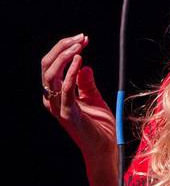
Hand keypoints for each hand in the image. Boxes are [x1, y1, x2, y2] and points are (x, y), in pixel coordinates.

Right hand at [41, 34, 115, 163]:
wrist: (105, 148)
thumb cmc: (99, 126)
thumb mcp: (94, 98)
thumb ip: (86, 83)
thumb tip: (84, 65)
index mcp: (57, 94)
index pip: (52, 66)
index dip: (65, 49)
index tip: (83, 39)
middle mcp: (53, 100)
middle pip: (47, 66)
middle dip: (62, 48)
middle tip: (81, 38)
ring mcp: (59, 107)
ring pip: (50, 76)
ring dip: (65, 56)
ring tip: (79, 45)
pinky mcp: (69, 115)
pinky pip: (65, 90)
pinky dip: (70, 73)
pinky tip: (80, 61)